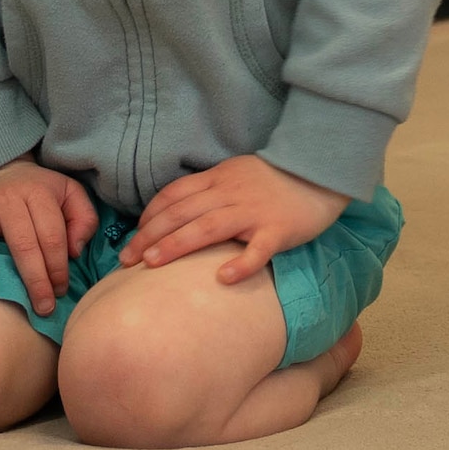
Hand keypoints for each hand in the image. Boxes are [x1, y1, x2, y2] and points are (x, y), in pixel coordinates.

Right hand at [0, 159, 102, 317]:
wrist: (5, 168)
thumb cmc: (40, 192)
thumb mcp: (71, 195)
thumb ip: (84, 219)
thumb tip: (74, 251)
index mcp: (38, 192)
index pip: (52, 236)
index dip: (59, 267)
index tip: (60, 292)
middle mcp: (6, 196)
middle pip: (21, 241)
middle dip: (34, 279)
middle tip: (41, 308)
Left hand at [121, 154, 346, 286]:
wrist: (321, 170)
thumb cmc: (275, 178)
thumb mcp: (235, 173)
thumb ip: (209, 189)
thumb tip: (175, 211)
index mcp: (218, 178)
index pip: (175, 195)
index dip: (149, 216)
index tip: (133, 238)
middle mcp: (230, 193)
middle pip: (182, 214)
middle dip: (150, 237)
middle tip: (127, 260)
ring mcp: (254, 212)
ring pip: (208, 228)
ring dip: (177, 246)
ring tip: (153, 265)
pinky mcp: (278, 230)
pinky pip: (257, 249)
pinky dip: (240, 264)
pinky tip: (223, 279)